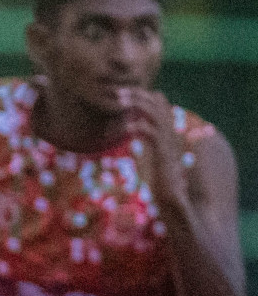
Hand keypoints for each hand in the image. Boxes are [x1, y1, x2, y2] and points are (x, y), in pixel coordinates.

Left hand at [119, 87, 188, 208]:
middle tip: (119, 92)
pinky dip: (138, 127)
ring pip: (155, 116)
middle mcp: (171, 138)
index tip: (128, 93)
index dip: (147, 98)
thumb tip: (138, 138)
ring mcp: (168, 146)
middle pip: (159, 107)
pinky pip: (152, 134)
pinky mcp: (163, 156)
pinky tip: (125, 127)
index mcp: (168, 137)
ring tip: (120, 101)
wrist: (176, 203)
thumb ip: (149, 148)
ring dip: (138, 105)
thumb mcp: (154, 161)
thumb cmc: (163, 185)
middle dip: (139, 96)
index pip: (161, 109)